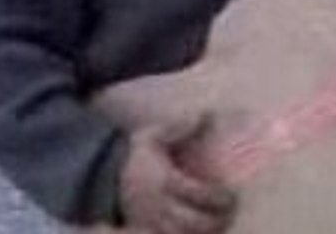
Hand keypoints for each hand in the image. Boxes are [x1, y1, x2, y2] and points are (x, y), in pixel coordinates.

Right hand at [119, 116, 237, 233]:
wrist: (102, 175)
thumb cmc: (138, 153)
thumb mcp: (155, 135)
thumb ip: (180, 126)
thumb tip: (207, 113)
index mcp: (164, 181)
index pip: (197, 194)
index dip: (219, 199)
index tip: (233, 195)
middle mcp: (158, 206)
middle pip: (194, 223)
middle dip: (218, 221)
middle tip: (232, 211)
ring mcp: (150, 224)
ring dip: (206, 233)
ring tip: (221, 223)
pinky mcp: (145, 232)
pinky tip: (202, 233)